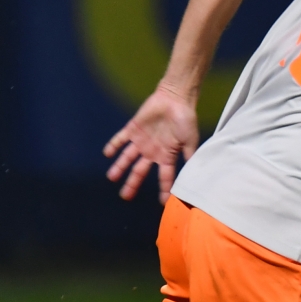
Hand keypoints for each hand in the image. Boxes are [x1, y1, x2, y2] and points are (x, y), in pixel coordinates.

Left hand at [103, 83, 199, 202]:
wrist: (176, 98)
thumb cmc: (185, 119)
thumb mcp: (190, 140)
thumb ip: (188, 157)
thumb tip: (192, 175)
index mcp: (167, 156)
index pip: (164, 177)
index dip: (164, 190)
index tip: (163, 202)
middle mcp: (152, 151)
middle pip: (140, 171)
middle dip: (132, 183)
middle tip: (125, 196)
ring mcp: (141, 141)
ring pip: (127, 158)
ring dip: (119, 167)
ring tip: (111, 177)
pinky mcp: (133, 129)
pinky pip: (120, 139)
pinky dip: (113, 145)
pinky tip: (107, 154)